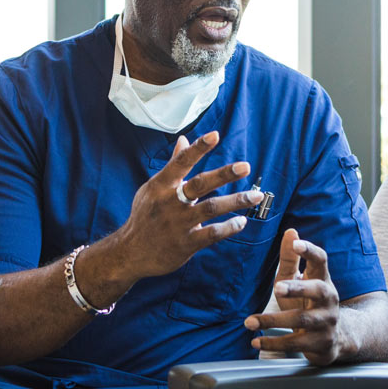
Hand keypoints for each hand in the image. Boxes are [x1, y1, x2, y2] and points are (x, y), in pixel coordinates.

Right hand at [120, 132, 262, 278]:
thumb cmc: (145, 215)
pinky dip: (228, 227)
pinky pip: (211, 234)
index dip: (198, 148)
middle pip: (199, 184)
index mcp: (161, 185)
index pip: (181, 162)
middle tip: (245, 166)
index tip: (215, 135)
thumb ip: (173, 165)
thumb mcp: (154, 188)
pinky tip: (242, 221)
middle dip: (223, 174)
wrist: (131, 253)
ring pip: (210, 208)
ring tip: (256, 195)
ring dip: (235, 201)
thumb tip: (183, 139)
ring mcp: (178, 223)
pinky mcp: (185, 243)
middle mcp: (169, 202)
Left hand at [243, 230, 341, 364]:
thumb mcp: (298, 279)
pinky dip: (273, 343)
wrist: (334, 338)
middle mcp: (329, 299)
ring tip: (250, 321)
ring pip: (303, 320)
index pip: (321, 260)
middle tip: (278, 286)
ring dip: (274, 321)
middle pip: (318, 290)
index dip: (309, 250)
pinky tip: (256, 341)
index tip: (296, 243)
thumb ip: (290, 258)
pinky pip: (296, 343)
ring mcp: (327, 322)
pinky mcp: (321, 343)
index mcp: (323, 278)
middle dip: (298, 288)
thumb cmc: (308, 302)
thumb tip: (290, 231)